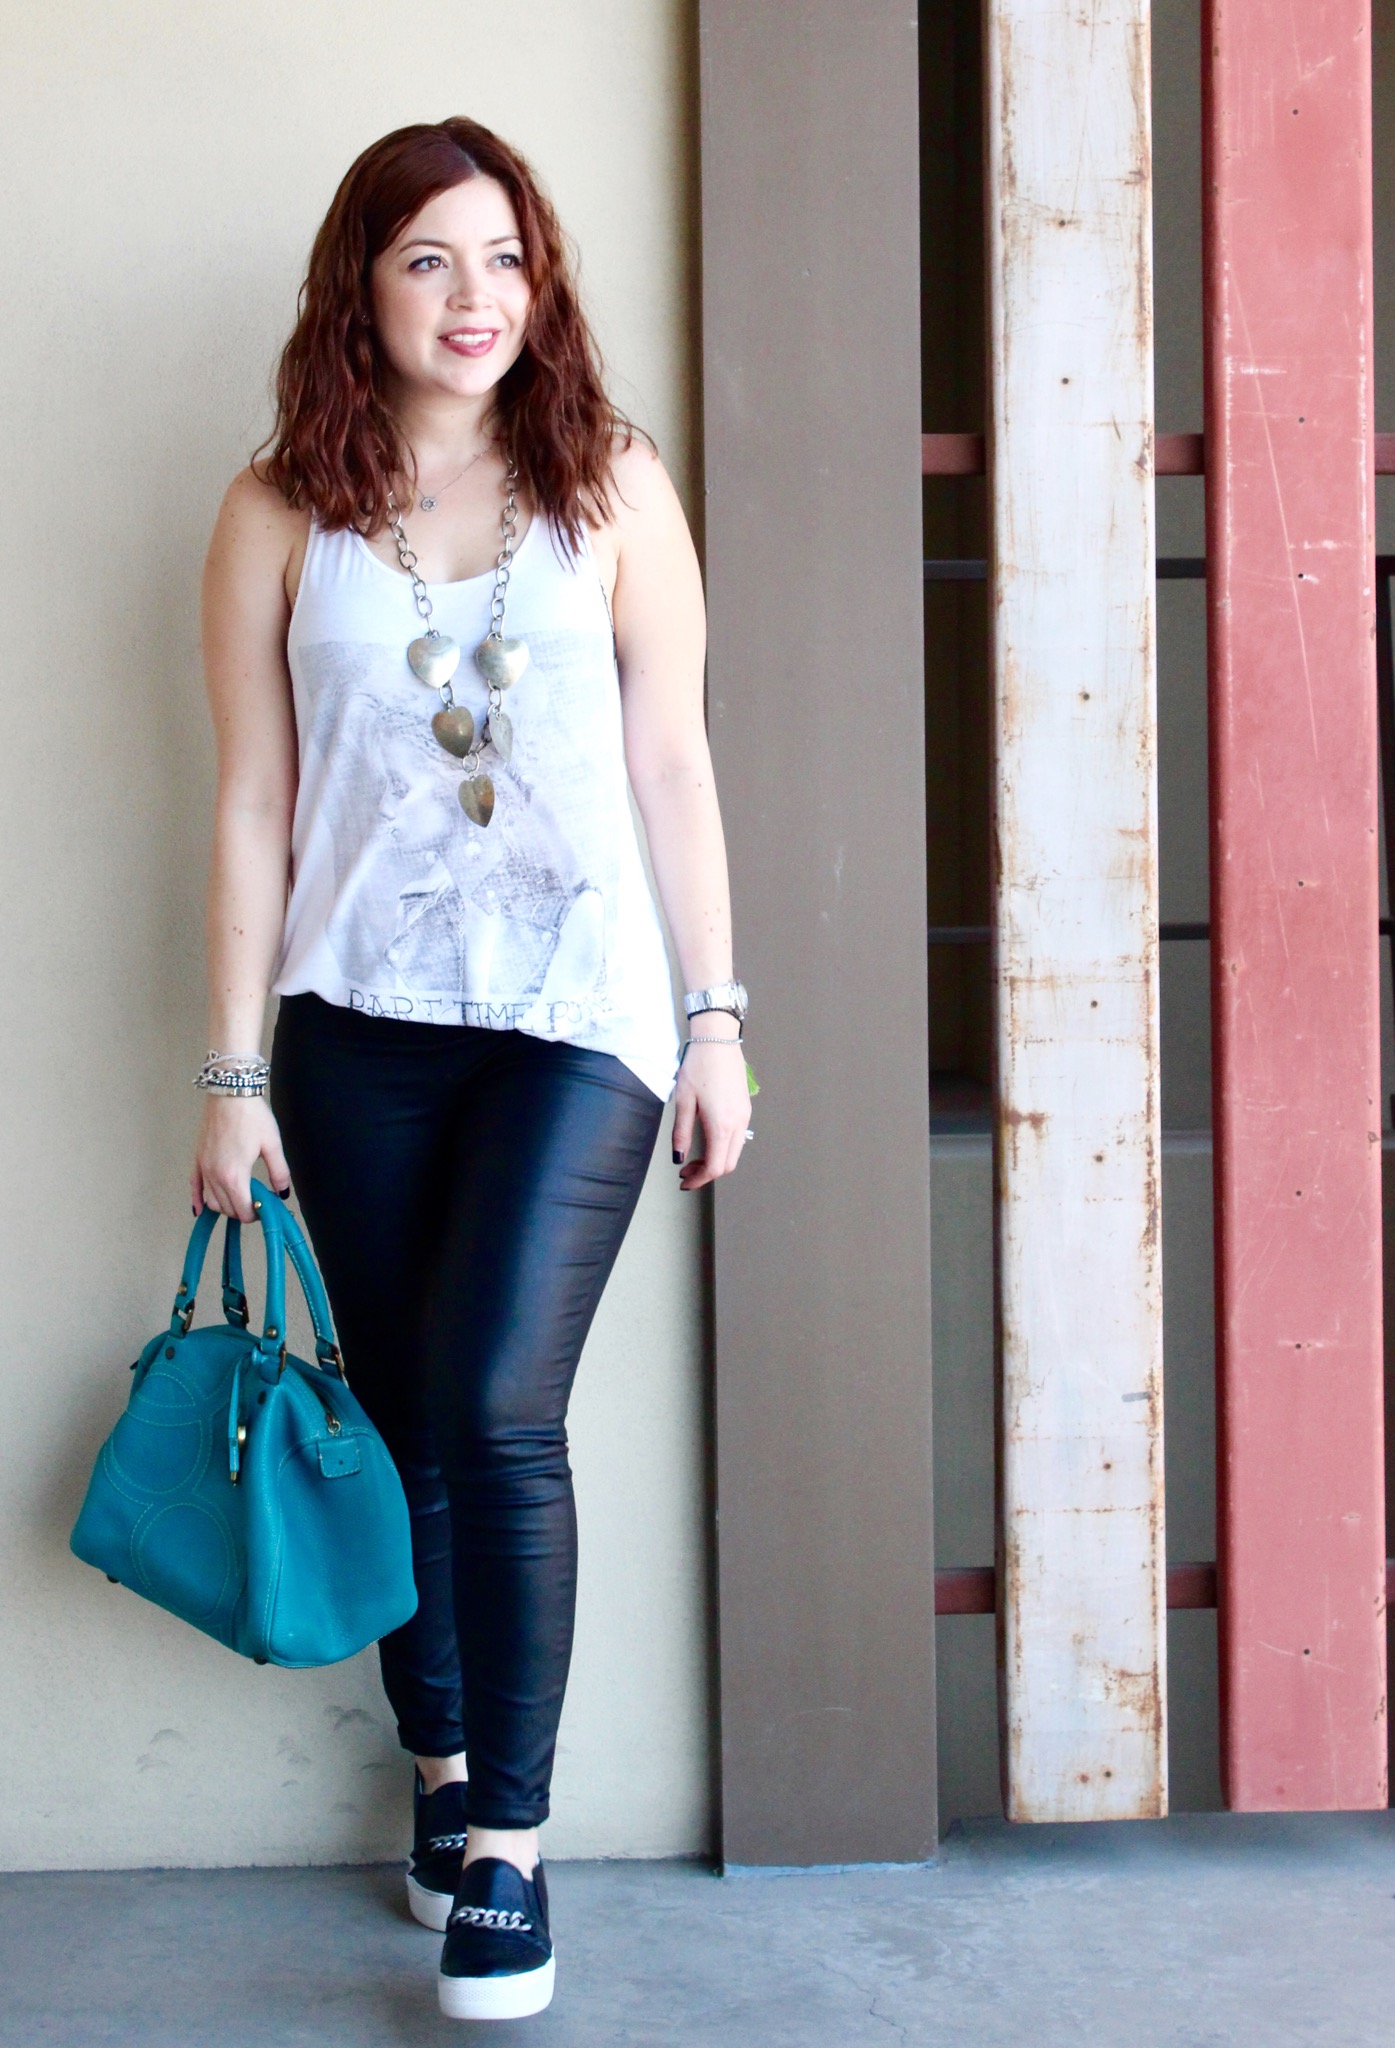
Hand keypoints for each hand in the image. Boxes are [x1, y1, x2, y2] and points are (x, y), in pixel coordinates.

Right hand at [190, 1096, 291, 1221]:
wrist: (230, 1092)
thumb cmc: (252, 1116)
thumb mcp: (272, 1145)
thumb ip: (279, 1173)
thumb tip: (282, 1193)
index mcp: (234, 1176)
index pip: (243, 1211)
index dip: (256, 1214)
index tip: (266, 1206)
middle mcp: (215, 1176)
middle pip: (227, 1209)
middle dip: (243, 1210)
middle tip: (258, 1200)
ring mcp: (203, 1167)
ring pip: (212, 1201)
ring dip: (226, 1206)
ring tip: (241, 1197)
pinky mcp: (197, 1158)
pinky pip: (194, 1186)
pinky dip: (198, 1200)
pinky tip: (200, 1210)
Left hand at [671, 1039, 751, 1190]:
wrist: (718, 1040)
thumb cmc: (699, 1066)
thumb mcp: (684, 1101)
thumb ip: (682, 1133)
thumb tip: (679, 1157)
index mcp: (722, 1125)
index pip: (715, 1167)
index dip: (699, 1179)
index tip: (684, 1181)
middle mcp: (738, 1124)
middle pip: (728, 1164)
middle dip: (707, 1173)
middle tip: (686, 1171)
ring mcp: (745, 1116)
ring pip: (734, 1152)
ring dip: (715, 1160)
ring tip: (693, 1157)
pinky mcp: (745, 1108)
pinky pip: (738, 1138)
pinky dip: (723, 1147)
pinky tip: (707, 1141)